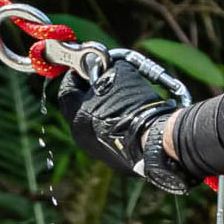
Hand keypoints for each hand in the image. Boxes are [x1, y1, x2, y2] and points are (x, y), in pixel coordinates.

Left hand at [57, 57, 193, 194]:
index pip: (66, 91)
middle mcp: (82, 137)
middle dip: (88, 93)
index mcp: (77, 117)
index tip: (86, 66)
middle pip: (77, 109)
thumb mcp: (121, 73)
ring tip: (121, 99)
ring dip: (103, 110)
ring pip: (93, 124)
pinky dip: (114, 125)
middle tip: (102, 80)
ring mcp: (97, 151)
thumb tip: (109, 64)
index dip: (75, 75)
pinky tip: (130, 118)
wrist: (157, 138)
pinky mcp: (114, 159)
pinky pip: (108, 137)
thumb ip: (110, 67)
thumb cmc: (136, 105)